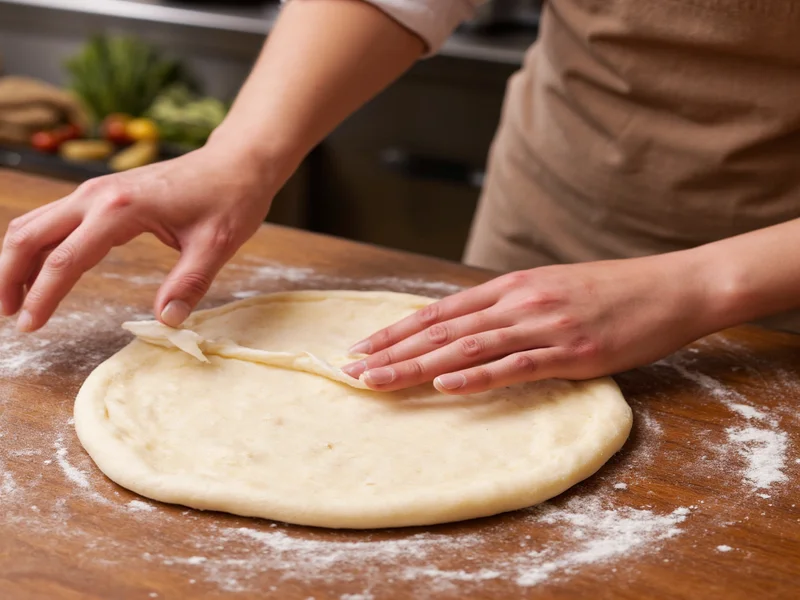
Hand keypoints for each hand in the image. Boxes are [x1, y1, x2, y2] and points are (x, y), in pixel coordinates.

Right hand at [0, 142, 280, 331]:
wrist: (237, 161)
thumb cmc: (230, 199)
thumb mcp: (216, 246)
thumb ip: (189, 284)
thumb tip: (167, 321)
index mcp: (122, 209)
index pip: (66, 259)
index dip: (42, 296)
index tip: (29, 326)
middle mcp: (98, 195)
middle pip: (30, 234)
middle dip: (10, 276)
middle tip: (9, 316)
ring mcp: (96, 191)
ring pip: (36, 224)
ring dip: (18, 260)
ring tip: (14, 300)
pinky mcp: (103, 194)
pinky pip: (55, 220)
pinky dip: (39, 246)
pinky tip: (42, 271)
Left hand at [342, 254, 717, 393]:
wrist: (672, 288)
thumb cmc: (612, 292)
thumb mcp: (552, 289)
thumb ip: (510, 307)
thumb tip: (470, 328)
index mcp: (512, 286)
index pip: (441, 310)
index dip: (398, 330)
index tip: (363, 347)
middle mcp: (519, 302)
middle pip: (443, 329)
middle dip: (392, 352)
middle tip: (351, 371)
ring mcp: (544, 326)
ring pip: (467, 347)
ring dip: (418, 366)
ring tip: (379, 382)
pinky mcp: (572, 353)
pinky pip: (516, 366)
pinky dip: (476, 377)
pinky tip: (444, 386)